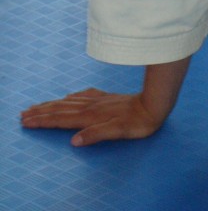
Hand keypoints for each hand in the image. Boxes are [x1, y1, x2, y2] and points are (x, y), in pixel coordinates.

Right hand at [20, 88, 164, 146]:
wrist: (154, 104)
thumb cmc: (137, 123)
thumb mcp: (117, 132)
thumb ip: (95, 134)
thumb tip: (74, 140)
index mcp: (91, 116)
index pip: (62, 119)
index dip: (44, 120)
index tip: (27, 120)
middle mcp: (91, 106)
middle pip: (61, 108)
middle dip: (42, 111)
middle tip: (24, 113)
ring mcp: (98, 100)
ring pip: (69, 101)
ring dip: (52, 104)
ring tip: (39, 105)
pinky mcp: (106, 97)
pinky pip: (83, 96)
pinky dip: (71, 97)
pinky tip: (69, 96)